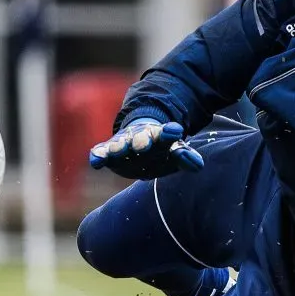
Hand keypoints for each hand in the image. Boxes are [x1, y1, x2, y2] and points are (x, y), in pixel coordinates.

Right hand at [88, 118, 203, 179]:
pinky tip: (96, 162)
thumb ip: (185, 157)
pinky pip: (102, 152)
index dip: (170, 133)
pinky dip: (99, 155)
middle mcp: (140, 138)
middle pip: (141, 138)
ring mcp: (123, 143)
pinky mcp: (109, 151)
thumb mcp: (174, 153)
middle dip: (142, 141)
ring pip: (121, 144)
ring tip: (116, 150)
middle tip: (143, 145)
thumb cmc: (160, 151)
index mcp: (160, 137)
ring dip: (119, 147)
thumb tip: (198, 165)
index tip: (176, 130)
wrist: (139, 142)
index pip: (166, 134)